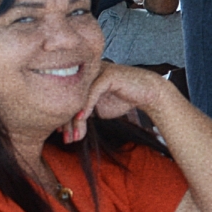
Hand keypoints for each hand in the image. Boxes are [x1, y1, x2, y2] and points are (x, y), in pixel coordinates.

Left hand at [61, 62, 176, 141]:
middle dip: (67, 121)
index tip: (62, 135)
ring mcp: (97, 71)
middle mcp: (88, 73)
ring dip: (75, 119)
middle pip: (71, 97)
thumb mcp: (99, 110)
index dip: (63, 118)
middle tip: (68, 139)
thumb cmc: (124, 99)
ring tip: (75, 135)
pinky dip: (85, 106)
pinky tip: (81, 118)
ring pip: (80, 96)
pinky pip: (92, 92)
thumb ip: (83, 114)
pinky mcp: (107, 74)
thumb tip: (64, 129)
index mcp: (83, 79)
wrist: (149, 93)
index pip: (68, 99)